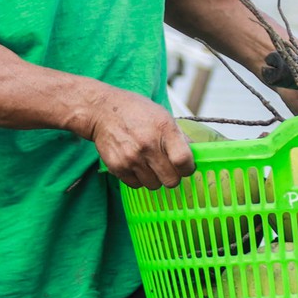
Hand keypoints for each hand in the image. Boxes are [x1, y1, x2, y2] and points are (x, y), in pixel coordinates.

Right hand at [76, 86, 197, 188]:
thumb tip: (195, 153)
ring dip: (155, 178)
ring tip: (149, 164)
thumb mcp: (162, 116)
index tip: (186, 167)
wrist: (102, 111)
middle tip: (168, 168)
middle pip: (171, 180)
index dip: (188, 168)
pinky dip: (138, 178)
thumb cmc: (135, 111)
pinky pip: (136, 185)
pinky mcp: (118, 167)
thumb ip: (179, 136)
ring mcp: (132, 158)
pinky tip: (136, 164)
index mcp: (164, 129)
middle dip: (172, 176)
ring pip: (154, 185)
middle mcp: (148, 145)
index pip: (184, 161)